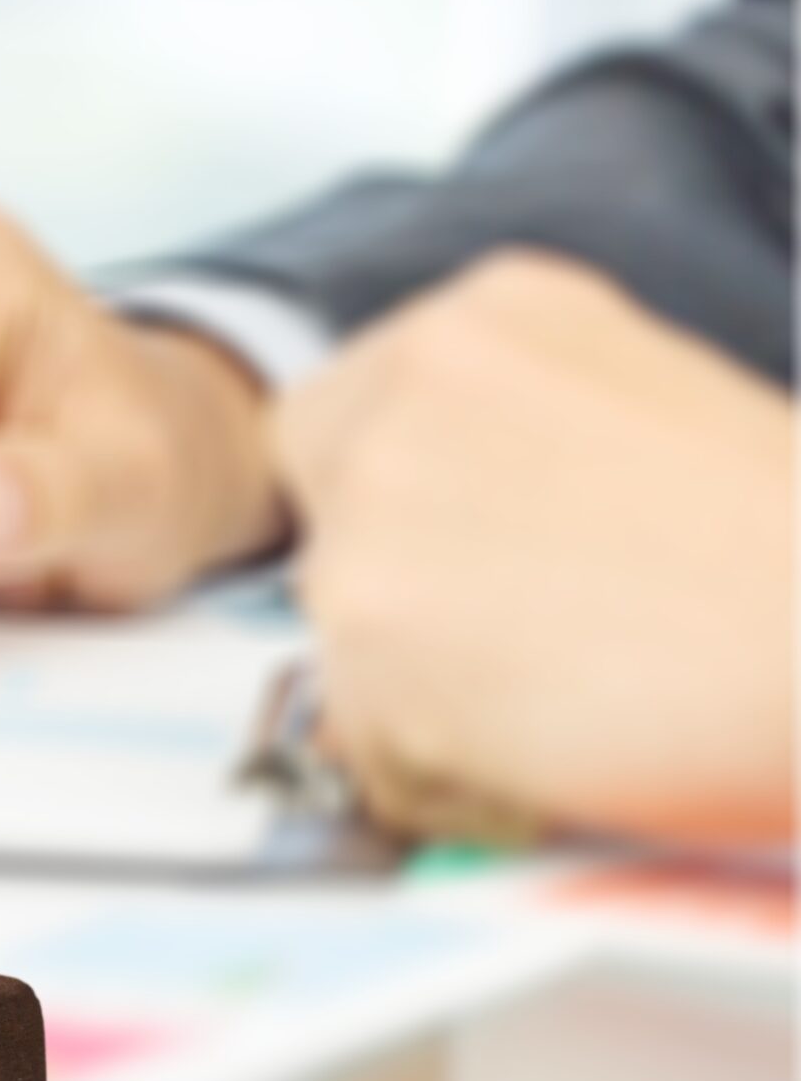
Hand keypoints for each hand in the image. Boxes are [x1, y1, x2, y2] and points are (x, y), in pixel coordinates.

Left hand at [276, 252, 794, 845]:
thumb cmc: (792, 556)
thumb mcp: (656, 406)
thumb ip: (518, 433)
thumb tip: (448, 521)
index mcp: (486, 314)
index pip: (348, 413)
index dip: (405, 504)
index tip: (471, 554)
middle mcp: (407, 386)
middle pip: (326, 509)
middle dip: (398, 580)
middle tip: (518, 638)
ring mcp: (372, 503)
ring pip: (340, 625)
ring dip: (427, 680)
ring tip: (574, 695)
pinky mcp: (364, 627)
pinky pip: (363, 731)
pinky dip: (440, 767)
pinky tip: (555, 750)